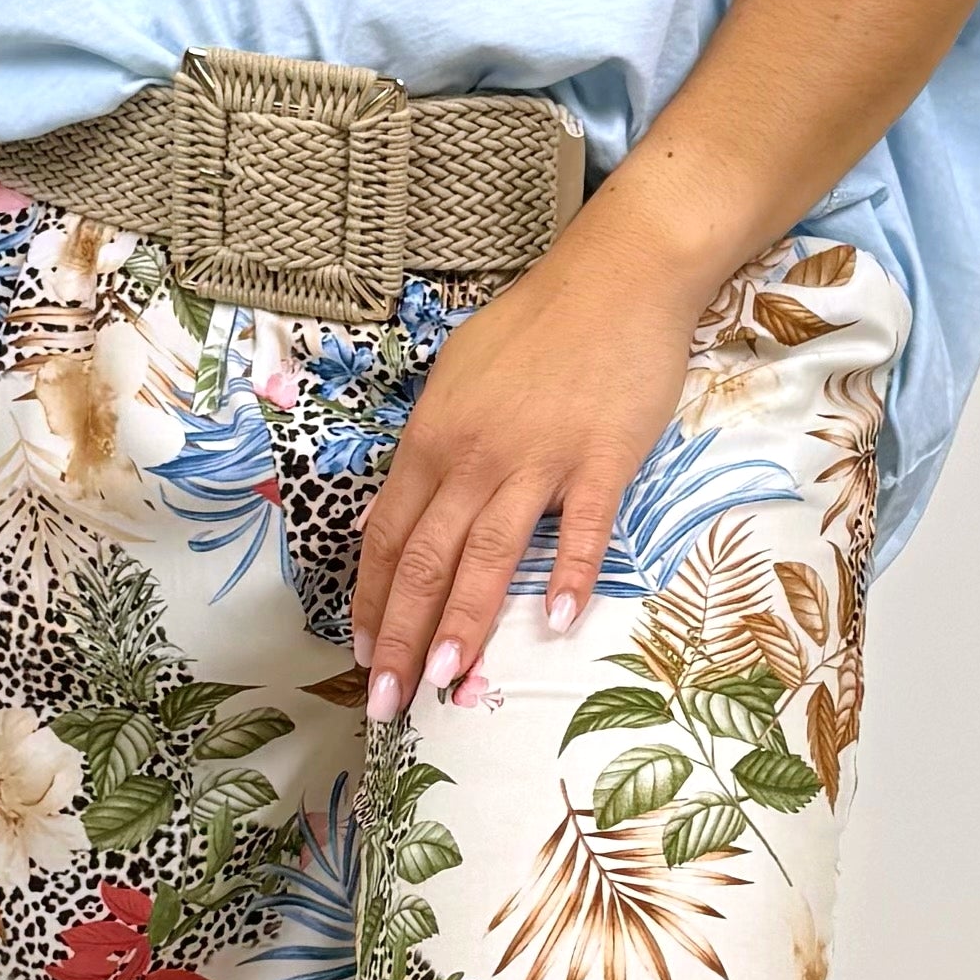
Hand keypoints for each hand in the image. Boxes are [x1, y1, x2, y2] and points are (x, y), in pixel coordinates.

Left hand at [352, 203, 712, 719]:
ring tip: (449, 682)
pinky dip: (568, 573)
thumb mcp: (458, 378)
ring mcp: (538, 458)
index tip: (363, 654)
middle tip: (390, 703)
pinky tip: (557, 621)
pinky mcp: (601, 457)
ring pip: (488, 553)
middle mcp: (473, 454)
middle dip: (404, 638)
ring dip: (466, 623)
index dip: (374, 600)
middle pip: (427, 558)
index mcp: (433, 437)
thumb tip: (403, 510)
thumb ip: (433, 446)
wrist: (616, 276)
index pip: (389, 534)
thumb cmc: (536, 325)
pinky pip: (582, 526)